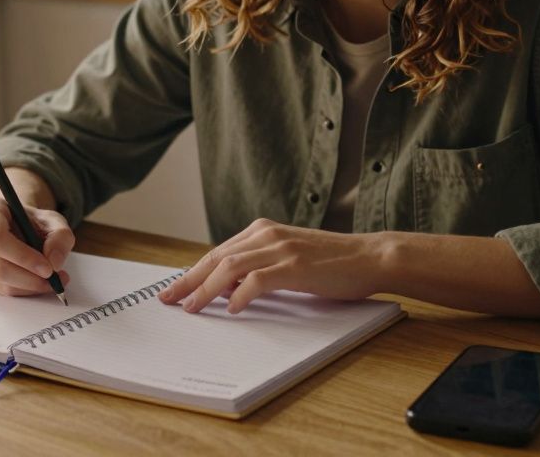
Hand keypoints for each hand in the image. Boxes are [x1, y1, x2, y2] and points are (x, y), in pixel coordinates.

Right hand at [0, 195, 74, 296]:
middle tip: (54, 281)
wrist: (15, 224)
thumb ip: (60, 237)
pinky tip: (34, 281)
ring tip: (50, 282)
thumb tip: (54, 262)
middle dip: (30, 279)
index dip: (23, 257)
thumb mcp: (53, 220)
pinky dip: (20, 290)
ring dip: (28, 287)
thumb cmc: (31, 221)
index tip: (47, 268)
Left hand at [158, 218, 388, 313]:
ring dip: (206, 290)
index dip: (193, 272)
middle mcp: (267, 235)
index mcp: (263, 231)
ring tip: (193, 308)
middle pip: (215, 258)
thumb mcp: (288, 259)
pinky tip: (233, 308)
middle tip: (169, 299)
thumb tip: (227, 289)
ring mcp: (280, 249)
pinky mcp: (294, 266)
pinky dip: (241, 295)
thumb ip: (259, 268)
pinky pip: (257, 280)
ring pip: (229, 267)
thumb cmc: (332, 263)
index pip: (218, 252)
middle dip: (188, 280)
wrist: (370, 256)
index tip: (174, 288)